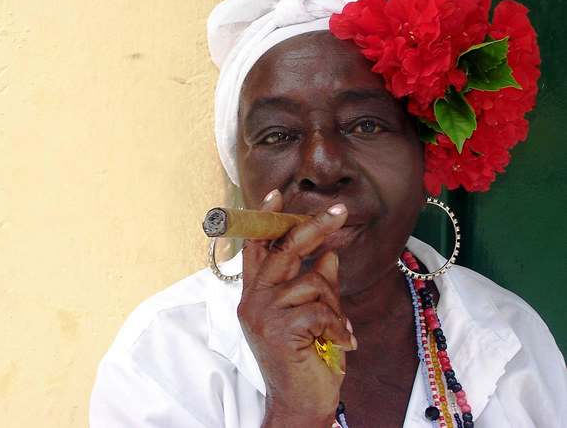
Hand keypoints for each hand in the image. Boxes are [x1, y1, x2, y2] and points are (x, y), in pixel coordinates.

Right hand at [237, 189, 356, 427]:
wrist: (300, 404)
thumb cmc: (307, 358)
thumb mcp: (314, 315)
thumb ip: (316, 282)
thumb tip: (329, 252)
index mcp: (257, 293)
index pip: (257, 248)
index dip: (266, 219)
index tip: (276, 194)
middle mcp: (253, 299)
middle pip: (285, 249)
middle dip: (314, 227)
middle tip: (340, 211)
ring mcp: (262, 314)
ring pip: (311, 281)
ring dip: (335, 304)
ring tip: (338, 329)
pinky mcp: (277, 329)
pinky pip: (320, 309)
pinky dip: (339, 326)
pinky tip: (344, 343)